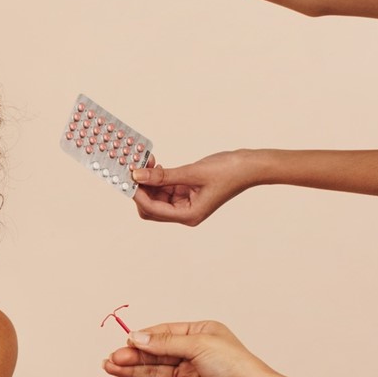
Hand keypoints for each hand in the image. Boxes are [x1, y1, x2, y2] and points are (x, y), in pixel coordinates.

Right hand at [102, 320, 277, 376]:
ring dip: (131, 369)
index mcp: (199, 334)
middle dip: (132, 355)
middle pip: (155, 353)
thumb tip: (137, 338)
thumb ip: (164, 344)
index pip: (163, 333)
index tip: (126, 342)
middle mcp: (192, 353)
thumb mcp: (198, 345)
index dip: (143, 338)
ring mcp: (187, 374)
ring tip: (109, 367)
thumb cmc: (235, 365)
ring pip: (153, 370)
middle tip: (112, 358)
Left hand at [131, 150, 256, 225]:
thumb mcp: (192, 172)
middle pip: (150, 207)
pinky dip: (158, 177)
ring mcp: (186, 203)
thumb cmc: (228, 171)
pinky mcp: (187, 192)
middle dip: (141, 189)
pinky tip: (156, 165)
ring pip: (156, 196)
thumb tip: (137, 175)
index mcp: (188, 215)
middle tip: (133, 168)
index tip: (127, 177)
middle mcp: (185, 213)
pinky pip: (166, 187)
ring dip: (149, 180)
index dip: (137, 193)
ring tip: (146, 161)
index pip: (152, 209)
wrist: (250, 165)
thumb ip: (163, 175)